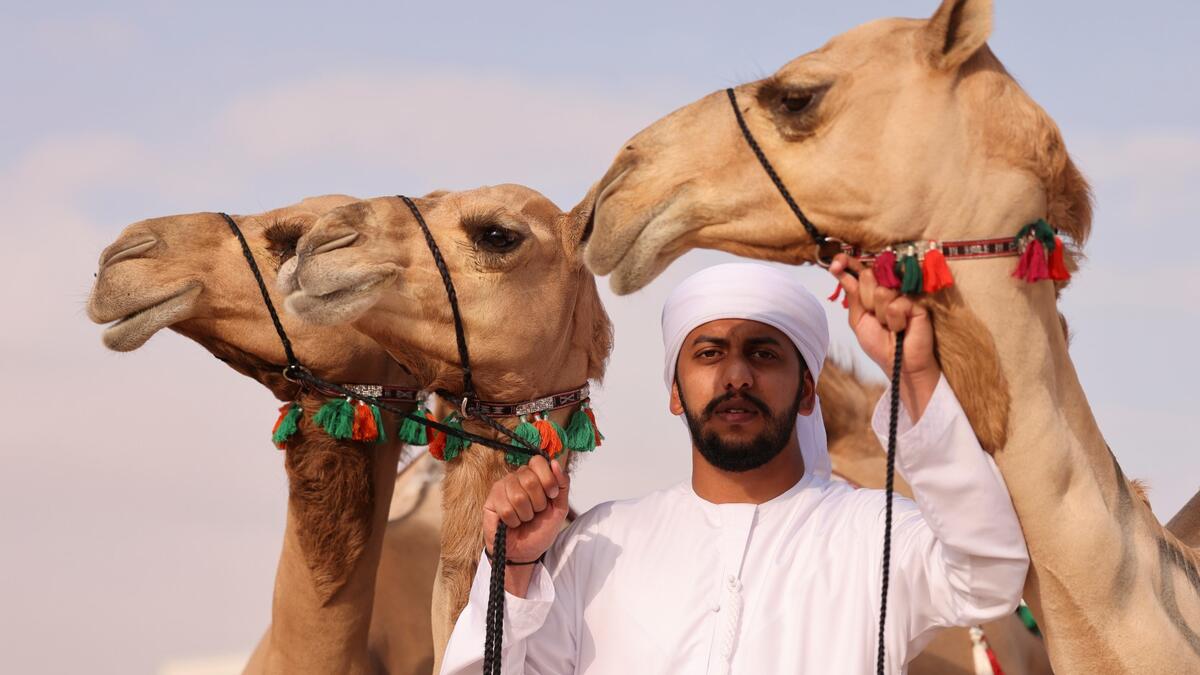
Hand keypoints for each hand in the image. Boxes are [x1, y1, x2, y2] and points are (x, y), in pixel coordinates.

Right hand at [482, 455, 569, 594]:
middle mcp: (517, 477)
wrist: (525, 551)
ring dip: (526, 514)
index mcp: (534, 475)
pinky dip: (513, 521)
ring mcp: (502, 487)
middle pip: (529, 479)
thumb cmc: (541, 528)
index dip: (548, 479)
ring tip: (524, 519)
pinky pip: (505, 508)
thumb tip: (555, 462)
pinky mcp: (490, 501)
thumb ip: (562, 484)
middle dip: (538, 502)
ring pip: (517, 495)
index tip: (551, 495)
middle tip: (536, 511)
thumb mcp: (559, 508)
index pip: (538, 461)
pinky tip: (512, 523)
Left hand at [829, 254, 940, 417]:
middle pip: (868, 277)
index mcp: (871, 292)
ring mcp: (902, 294)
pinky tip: (901, 328)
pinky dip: (895, 321)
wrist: (899, 363)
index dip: (848, 263)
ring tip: (890, 327)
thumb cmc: (879, 344)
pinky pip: (895, 305)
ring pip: (881, 292)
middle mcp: (887, 289)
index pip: (859, 271)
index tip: (836, 263)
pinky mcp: (916, 303)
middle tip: (874, 317)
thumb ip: (852, 296)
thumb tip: (840, 271)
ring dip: (881, 315)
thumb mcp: (859, 321)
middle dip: (866, 299)